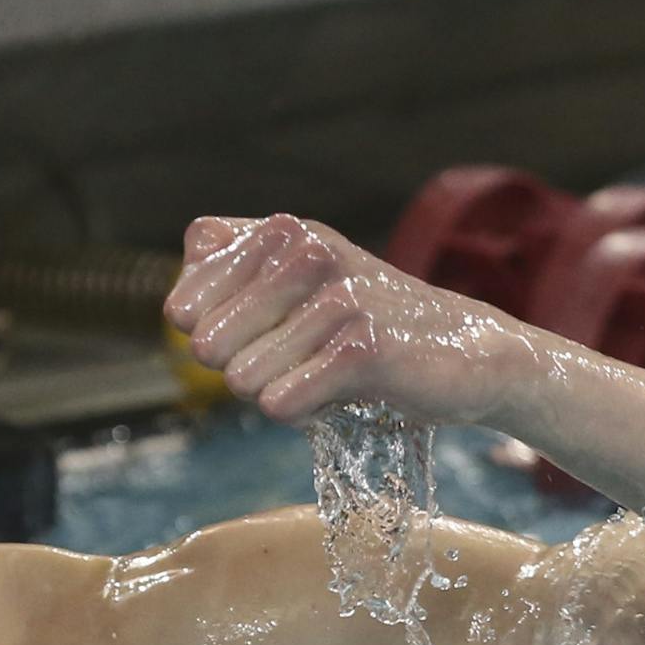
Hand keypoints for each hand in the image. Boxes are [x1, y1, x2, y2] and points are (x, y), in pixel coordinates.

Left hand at [163, 214, 529, 425]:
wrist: (467, 351)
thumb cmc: (362, 324)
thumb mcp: (293, 284)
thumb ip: (225, 277)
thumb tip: (177, 309)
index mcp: (280, 232)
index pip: (183, 298)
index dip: (206, 333)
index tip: (251, 333)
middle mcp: (305, 251)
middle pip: (206, 345)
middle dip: (240, 368)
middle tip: (294, 359)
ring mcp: (336, 296)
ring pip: (242, 379)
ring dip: (276, 392)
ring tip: (321, 373)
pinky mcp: (364, 347)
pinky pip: (280, 402)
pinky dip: (302, 412)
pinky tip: (338, 394)